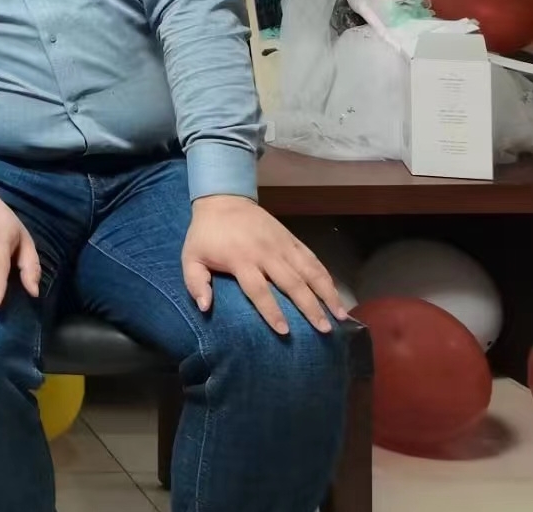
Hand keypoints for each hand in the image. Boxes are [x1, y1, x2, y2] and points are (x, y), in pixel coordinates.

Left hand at [181, 195, 343, 335]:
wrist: (223, 200)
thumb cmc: (206, 234)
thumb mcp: (191, 256)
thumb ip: (195, 282)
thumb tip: (204, 307)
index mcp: (241, 259)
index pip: (259, 290)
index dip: (272, 311)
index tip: (285, 331)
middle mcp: (265, 253)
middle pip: (292, 283)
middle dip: (310, 308)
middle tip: (324, 330)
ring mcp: (282, 244)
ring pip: (310, 271)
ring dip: (327, 293)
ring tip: (341, 316)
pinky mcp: (291, 238)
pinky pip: (312, 259)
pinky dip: (326, 276)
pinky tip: (336, 293)